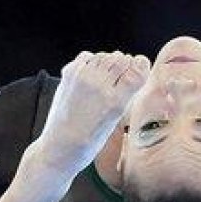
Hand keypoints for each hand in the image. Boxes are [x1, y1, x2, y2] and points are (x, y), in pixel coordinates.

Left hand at [35, 50, 149, 174]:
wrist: (60, 146)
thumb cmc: (90, 139)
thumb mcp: (116, 118)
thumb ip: (126, 92)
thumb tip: (137, 67)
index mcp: (115, 100)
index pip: (137, 67)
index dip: (140, 66)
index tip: (139, 69)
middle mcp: (99, 85)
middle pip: (121, 58)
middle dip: (124, 65)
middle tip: (119, 79)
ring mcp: (82, 77)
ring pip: (104, 56)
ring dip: (108, 63)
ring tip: (104, 79)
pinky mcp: (69, 74)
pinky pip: (87, 56)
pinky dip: (91, 62)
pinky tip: (91, 76)